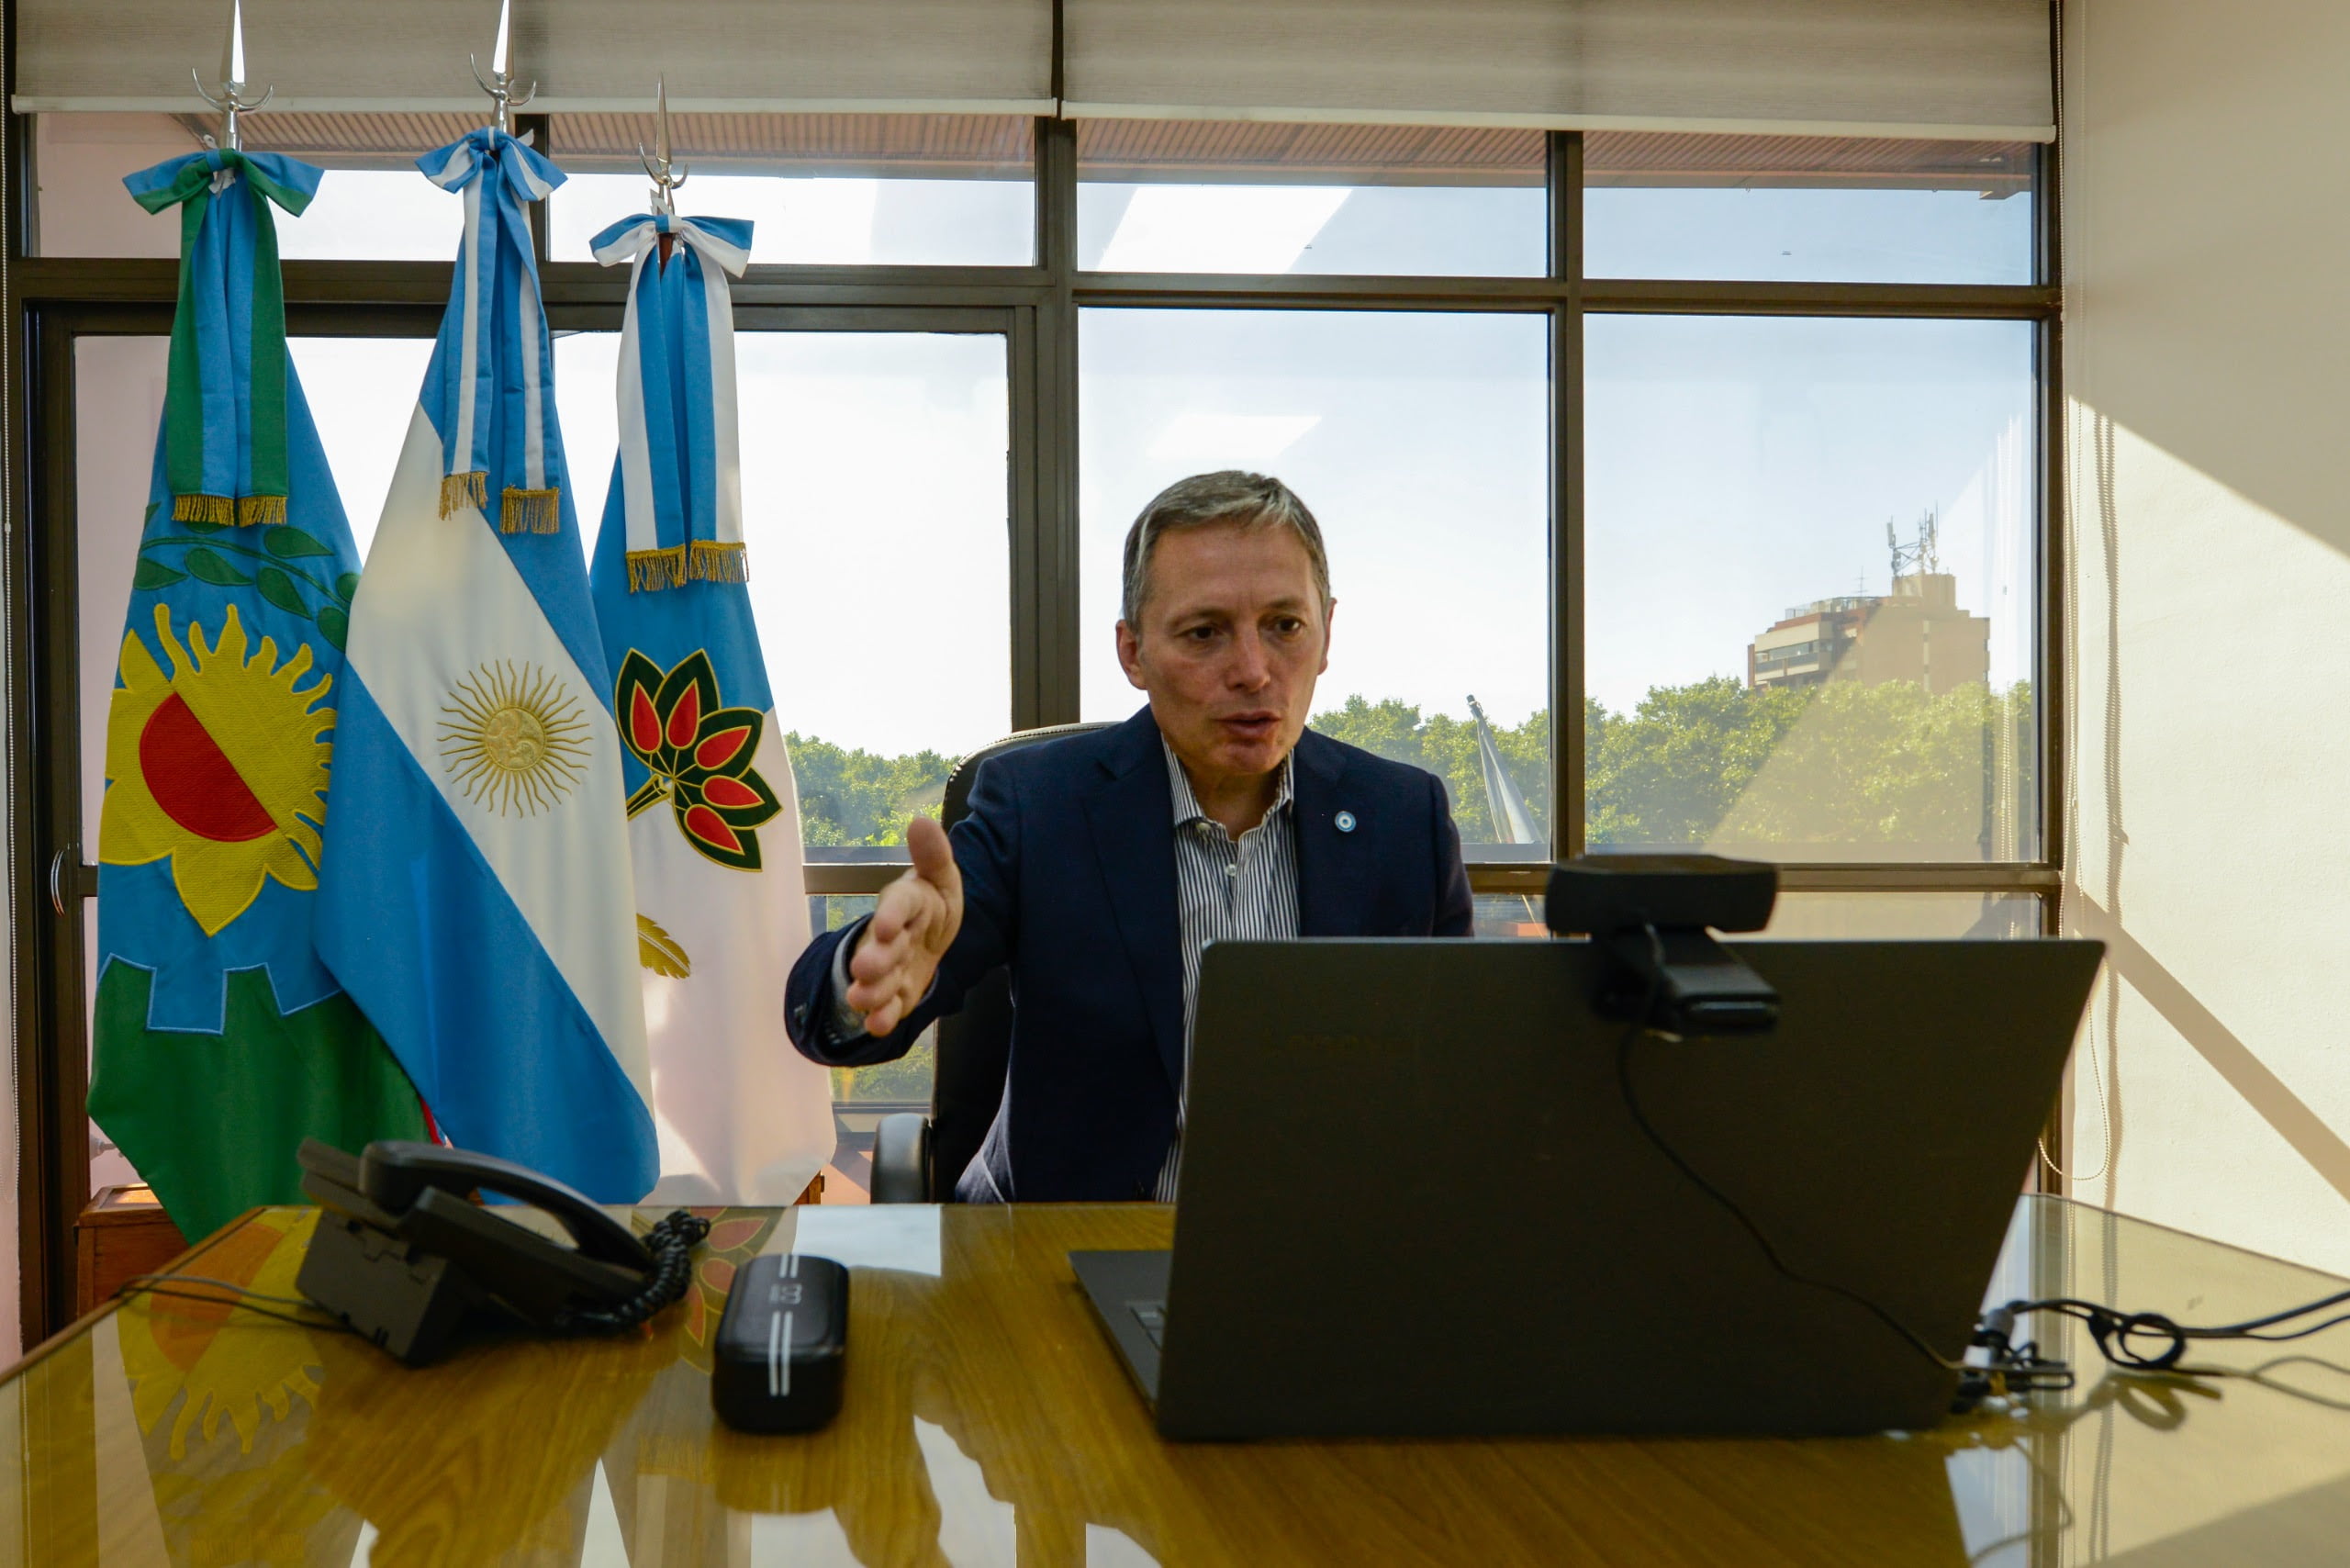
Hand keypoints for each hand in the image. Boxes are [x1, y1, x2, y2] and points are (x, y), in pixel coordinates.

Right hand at [844, 815, 962, 1036]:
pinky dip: (882, 1016)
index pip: (898, 904)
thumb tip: (921, 821)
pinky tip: (878, 1024)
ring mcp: (890, 967)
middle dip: (873, 959)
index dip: (891, 914)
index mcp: (905, 902)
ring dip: (871, 990)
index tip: (886, 926)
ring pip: (879, 980)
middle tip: (864, 969)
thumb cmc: (932, 904)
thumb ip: (933, 856)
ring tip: (863, 999)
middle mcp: (891, 936)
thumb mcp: (941, 879)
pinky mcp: (895, 994)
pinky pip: (887, 1006)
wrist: (927, 939)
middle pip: (882, 948)